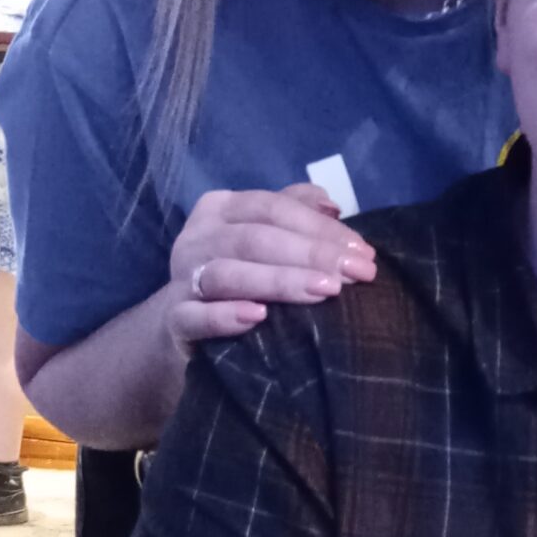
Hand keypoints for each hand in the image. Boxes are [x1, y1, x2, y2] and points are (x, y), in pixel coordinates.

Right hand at [164, 183, 376, 347]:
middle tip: (356, 274)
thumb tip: (333, 208)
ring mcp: (181, 278)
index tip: (363, 251)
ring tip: (324, 290)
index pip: (273, 208)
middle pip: (255, 239)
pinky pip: (195, 316)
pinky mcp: (173, 320)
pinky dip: (224, 316)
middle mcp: (197, 238)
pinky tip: (258, 317)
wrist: (180, 328)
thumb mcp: (263, 236)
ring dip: (279, 281)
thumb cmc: (236, 274)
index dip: (319, 227)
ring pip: (229, 274)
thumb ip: (294, 213)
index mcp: (221, 209)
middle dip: (311, 254)